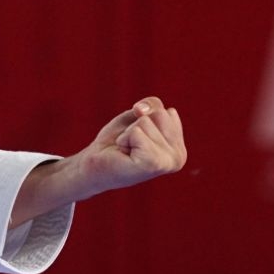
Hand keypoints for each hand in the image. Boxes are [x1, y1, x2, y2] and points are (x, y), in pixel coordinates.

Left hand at [73, 96, 187, 194]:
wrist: (94, 167)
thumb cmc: (117, 143)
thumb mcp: (139, 116)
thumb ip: (152, 106)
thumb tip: (141, 110)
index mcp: (179, 149)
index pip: (167, 111)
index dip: (144, 119)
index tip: (137, 140)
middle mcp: (178, 157)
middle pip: (159, 114)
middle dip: (137, 124)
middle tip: (130, 145)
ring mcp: (167, 162)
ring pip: (146, 121)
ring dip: (129, 132)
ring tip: (127, 149)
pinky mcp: (153, 164)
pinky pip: (136, 131)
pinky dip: (124, 139)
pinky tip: (123, 154)